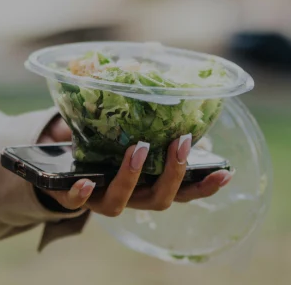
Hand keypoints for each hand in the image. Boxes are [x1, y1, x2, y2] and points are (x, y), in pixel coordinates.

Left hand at [38, 121, 232, 215]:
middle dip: (173, 173)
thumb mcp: (134, 135)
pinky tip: (85, 182)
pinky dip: (80, 194)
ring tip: (138, 148)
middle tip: (180, 142)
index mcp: (149, 186)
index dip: (205, 187)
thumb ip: (154, 121)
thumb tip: (173, 88)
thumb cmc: (108, 148)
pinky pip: (74, 201)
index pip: (184, 193)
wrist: (65, 168)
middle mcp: (130, 198)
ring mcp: (101, 199)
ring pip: (119, 203)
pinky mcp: (71, 195)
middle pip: (159, 199)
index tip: (226, 172)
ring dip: (131, 176)